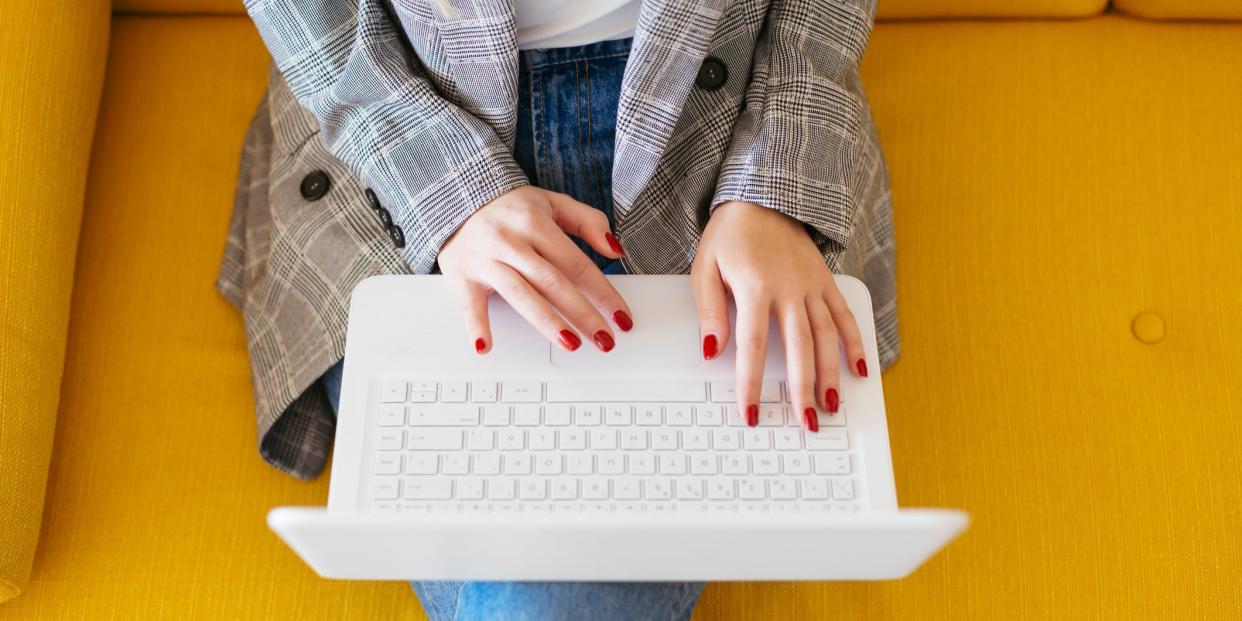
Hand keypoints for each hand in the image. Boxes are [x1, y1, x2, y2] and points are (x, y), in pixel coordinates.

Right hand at [438, 186, 632, 353]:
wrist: (456, 195)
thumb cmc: (509, 207)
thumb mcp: (552, 202)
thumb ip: (588, 222)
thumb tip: (615, 250)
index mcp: (535, 223)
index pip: (577, 264)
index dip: (603, 292)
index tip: (620, 316)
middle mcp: (510, 241)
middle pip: (553, 283)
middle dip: (583, 314)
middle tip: (604, 340)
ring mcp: (486, 259)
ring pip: (520, 295)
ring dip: (547, 322)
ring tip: (570, 344)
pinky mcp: (462, 275)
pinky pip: (470, 304)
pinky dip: (476, 326)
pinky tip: (486, 347)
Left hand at [691, 201, 867, 431]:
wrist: (763, 197)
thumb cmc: (730, 235)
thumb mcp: (705, 267)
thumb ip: (709, 310)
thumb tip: (712, 351)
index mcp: (755, 286)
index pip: (752, 345)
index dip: (751, 383)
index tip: (750, 412)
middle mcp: (789, 288)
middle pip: (799, 348)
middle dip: (802, 390)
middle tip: (805, 422)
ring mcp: (811, 285)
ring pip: (826, 337)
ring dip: (831, 375)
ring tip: (831, 406)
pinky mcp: (825, 281)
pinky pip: (844, 315)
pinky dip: (854, 343)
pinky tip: (858, 370)